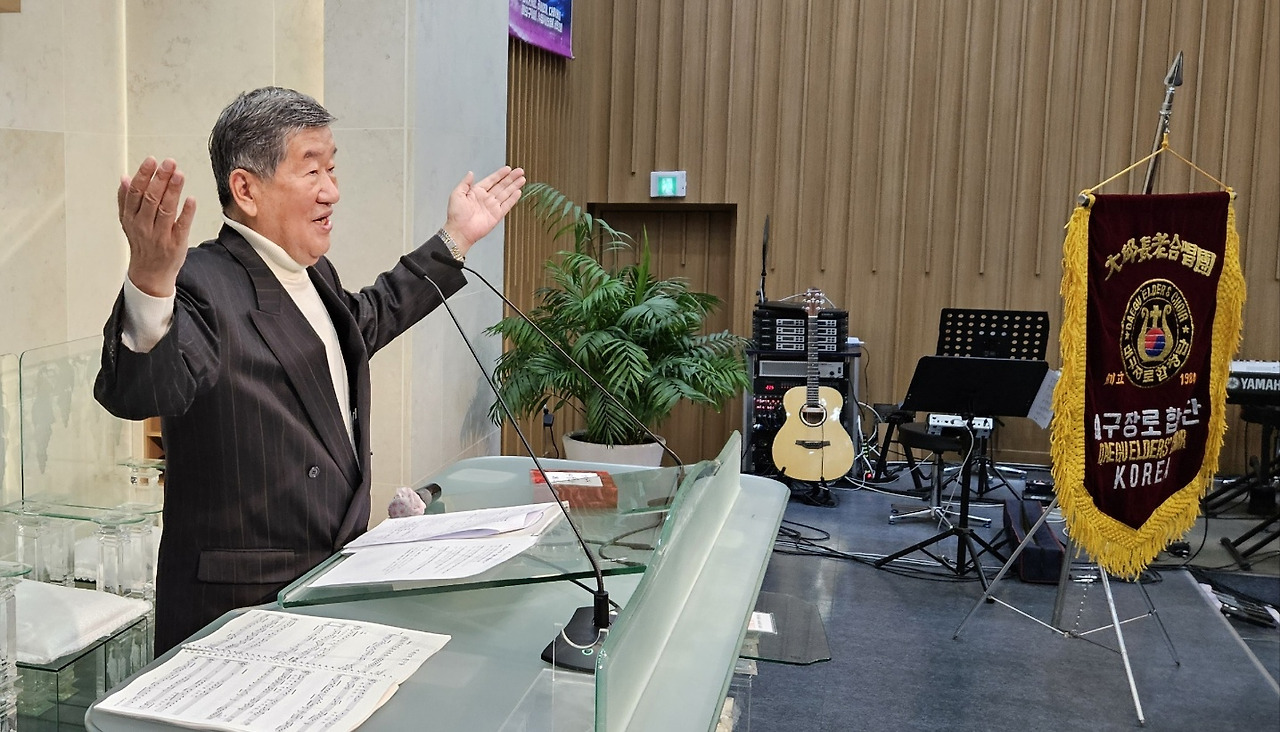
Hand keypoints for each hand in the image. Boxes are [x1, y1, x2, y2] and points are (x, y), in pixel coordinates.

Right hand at [118, 157, 196, 296]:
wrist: (149, 274)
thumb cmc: (142, 244)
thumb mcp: (128, 222)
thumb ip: (125, 200)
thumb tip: (125, 177)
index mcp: (131, 218)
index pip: (136, 193)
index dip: (144, 175)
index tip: (152, 161)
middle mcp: (144, 226)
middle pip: (151, 199)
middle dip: (160, 179)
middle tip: (169, 163)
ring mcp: (160, 235)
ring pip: (165, 210)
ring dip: (173, 190)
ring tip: (179, 174)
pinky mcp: (176, 244)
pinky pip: (181, 226)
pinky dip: (186, 212)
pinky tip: (191, 199)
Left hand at [442, 166, 525, 253]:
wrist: (460, 231)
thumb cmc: (456, 215)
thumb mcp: (457, 194)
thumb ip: (465, 183)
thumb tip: (471, 173)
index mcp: (476, 192)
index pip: (491, 180)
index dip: (500, 174)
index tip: (508, 169)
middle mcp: (486, 198)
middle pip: (501, 185)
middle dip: (511, 178)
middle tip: (520, 171)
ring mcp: (492, 207)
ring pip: (506, 193)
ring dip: (514, 186)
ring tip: (522, 179)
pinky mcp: (497, 215)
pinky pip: (507, 205)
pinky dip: (513, 199)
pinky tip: (518, 192)